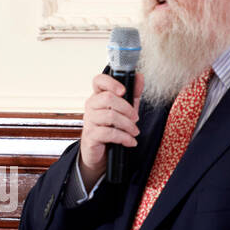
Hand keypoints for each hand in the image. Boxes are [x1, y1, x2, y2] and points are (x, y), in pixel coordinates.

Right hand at [78, 71, 143, 187]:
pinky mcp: (91, 135)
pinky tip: (130, 142)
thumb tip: (139, 76)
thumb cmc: (111, 128)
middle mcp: (91, 106)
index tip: (124, 91)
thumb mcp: (125, 109)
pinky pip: (109, 133)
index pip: (98, 80)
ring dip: (127, 125)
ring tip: (135, 132)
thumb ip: (132, 94)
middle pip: (108, 98)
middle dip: (127, 108)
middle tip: (136, 118)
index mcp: (98, 96)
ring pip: (110, 116)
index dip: (111, 82)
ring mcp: (89, 121)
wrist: (100, 153)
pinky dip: (124, 138)